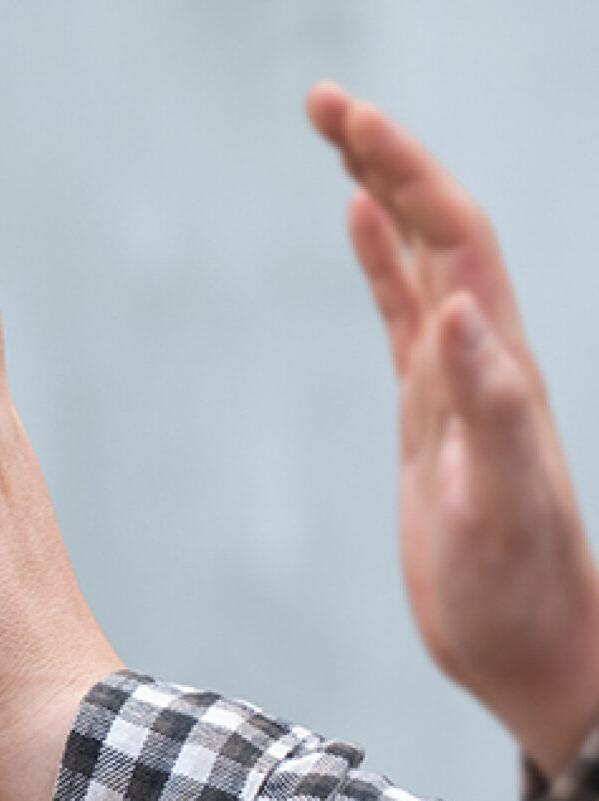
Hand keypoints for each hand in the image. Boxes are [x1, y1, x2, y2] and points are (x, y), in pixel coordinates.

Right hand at [308, 82, 598, 774]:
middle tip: (321, 100)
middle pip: (435, 227)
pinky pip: (402, 314)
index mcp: (498, 365)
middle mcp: (483, 356)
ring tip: (336, 136)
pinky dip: (380, 261)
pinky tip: (357, 228)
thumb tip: (457, 306)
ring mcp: (456, 381)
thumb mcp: (501, 503)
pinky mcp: (431, 414)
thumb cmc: (519, 590)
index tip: (348, 119)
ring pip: (420, 259)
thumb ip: (488, 405)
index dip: (404, 171)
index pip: (453, 238)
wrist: (531, 648)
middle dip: (384, 156)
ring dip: (382, 191)